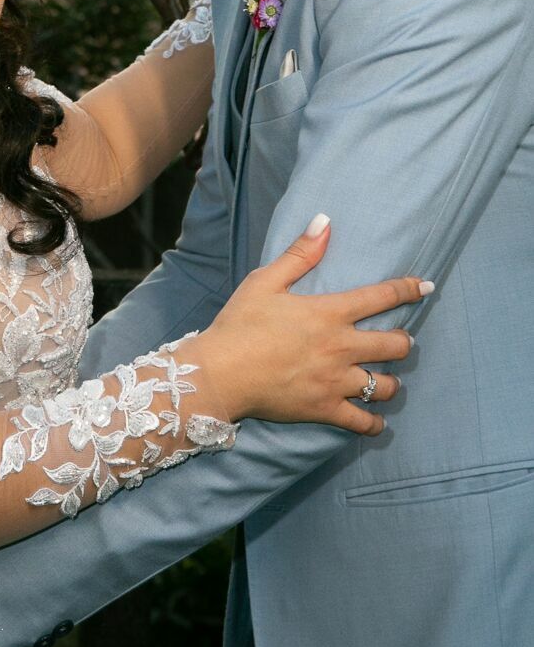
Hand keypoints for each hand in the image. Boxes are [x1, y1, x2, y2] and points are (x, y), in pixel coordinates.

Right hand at [204, 215, 432, 435]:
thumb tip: (325, 221)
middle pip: (395, 345)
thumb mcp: (265, 281)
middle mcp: (341, 347)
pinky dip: (374, 424)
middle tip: (401, 340)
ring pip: (385, 386)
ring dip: (391, 382)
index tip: (426, 287)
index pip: (381, 298)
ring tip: (389, 380)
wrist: (221, 373)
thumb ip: (300, 253)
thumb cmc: (240, 324)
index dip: (408, 290)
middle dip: (403, 341)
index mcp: (330, 313)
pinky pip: (363, 422)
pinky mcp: (325, 409)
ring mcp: (336, 381)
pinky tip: (376, 422)